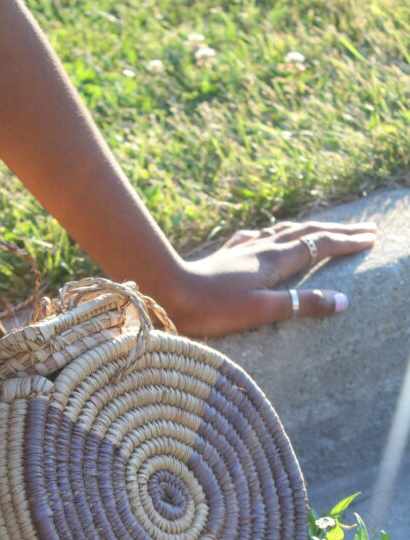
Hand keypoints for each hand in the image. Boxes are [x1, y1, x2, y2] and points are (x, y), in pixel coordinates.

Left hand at [163, 221, 376, 336]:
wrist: (167, 294)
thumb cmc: (212, 308)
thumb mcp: (261, 311)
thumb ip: (301, 305)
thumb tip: (343, 301)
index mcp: (274, 261)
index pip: (319, 245)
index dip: (347, 242)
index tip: (372, 238)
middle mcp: (260, 248)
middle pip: (306, 232)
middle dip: (337, 231)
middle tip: (364, 229)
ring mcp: (241, 250)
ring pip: (283, 231)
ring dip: (308, 229)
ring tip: (322, 229)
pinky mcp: (224, 257)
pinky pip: (256, 238)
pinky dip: (273, 234)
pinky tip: (264, 237)